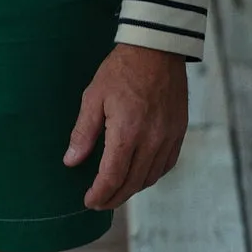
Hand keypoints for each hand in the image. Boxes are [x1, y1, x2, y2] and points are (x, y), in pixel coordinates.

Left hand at [64, 44, 187, 209]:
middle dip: (114, 197)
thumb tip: (71, 161)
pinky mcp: (179, 132)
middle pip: (132, 183)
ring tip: (116, 190)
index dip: (100, 194)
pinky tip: (139, 174)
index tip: (89, 202)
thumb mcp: (94, 96)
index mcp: (127, 131)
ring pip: (150, 177)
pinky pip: (166, 165)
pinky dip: (151, 175)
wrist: (156, 49)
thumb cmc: (121, 70)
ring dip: (132, 189)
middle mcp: (151, 140)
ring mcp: (168, 137)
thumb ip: (83, 132)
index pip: (112, 177)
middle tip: (99, 202)